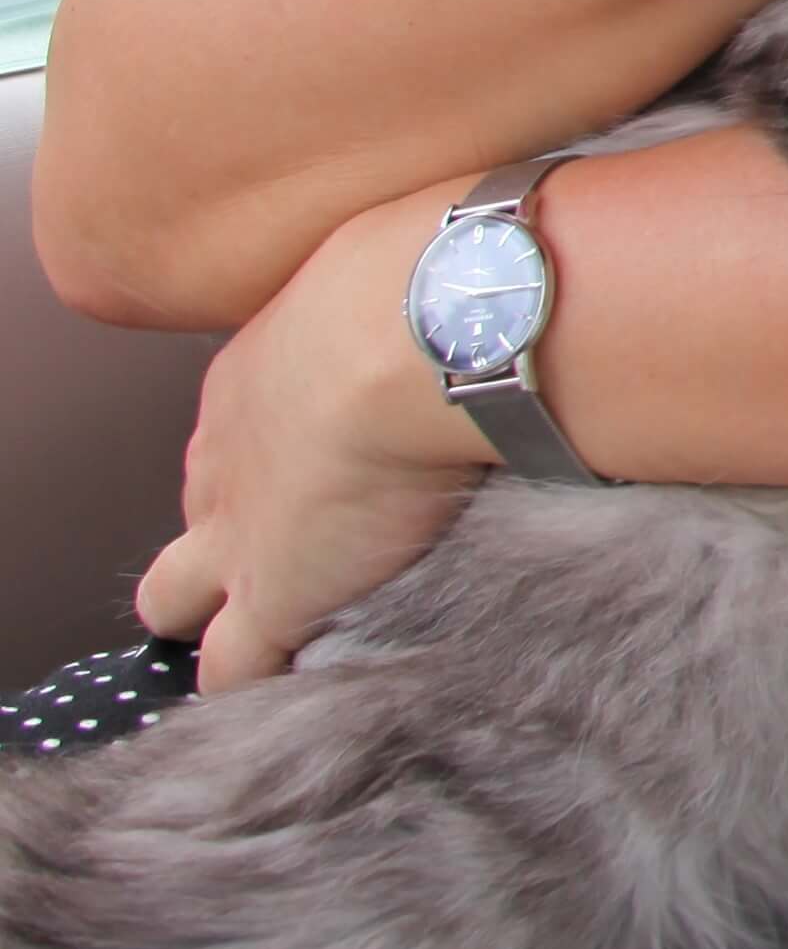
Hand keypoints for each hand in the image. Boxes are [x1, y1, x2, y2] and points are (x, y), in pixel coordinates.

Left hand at [134, 189, 489, 690]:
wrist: (427, 332)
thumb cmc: (427, 275)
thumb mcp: (391, 265)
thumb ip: (395, 296)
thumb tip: (454, 273)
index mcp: (251, 376)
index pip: (236, 435)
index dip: (275, 459)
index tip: (330, 463)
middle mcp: (224, 456)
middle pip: (192, 511)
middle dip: (225, 538)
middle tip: (300, 548)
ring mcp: (236, 533)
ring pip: (172, 600)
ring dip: (221, 617)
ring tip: (281, 633)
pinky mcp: (271, 600)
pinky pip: (232, 672)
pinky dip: (261, 680)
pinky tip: (306, 683)